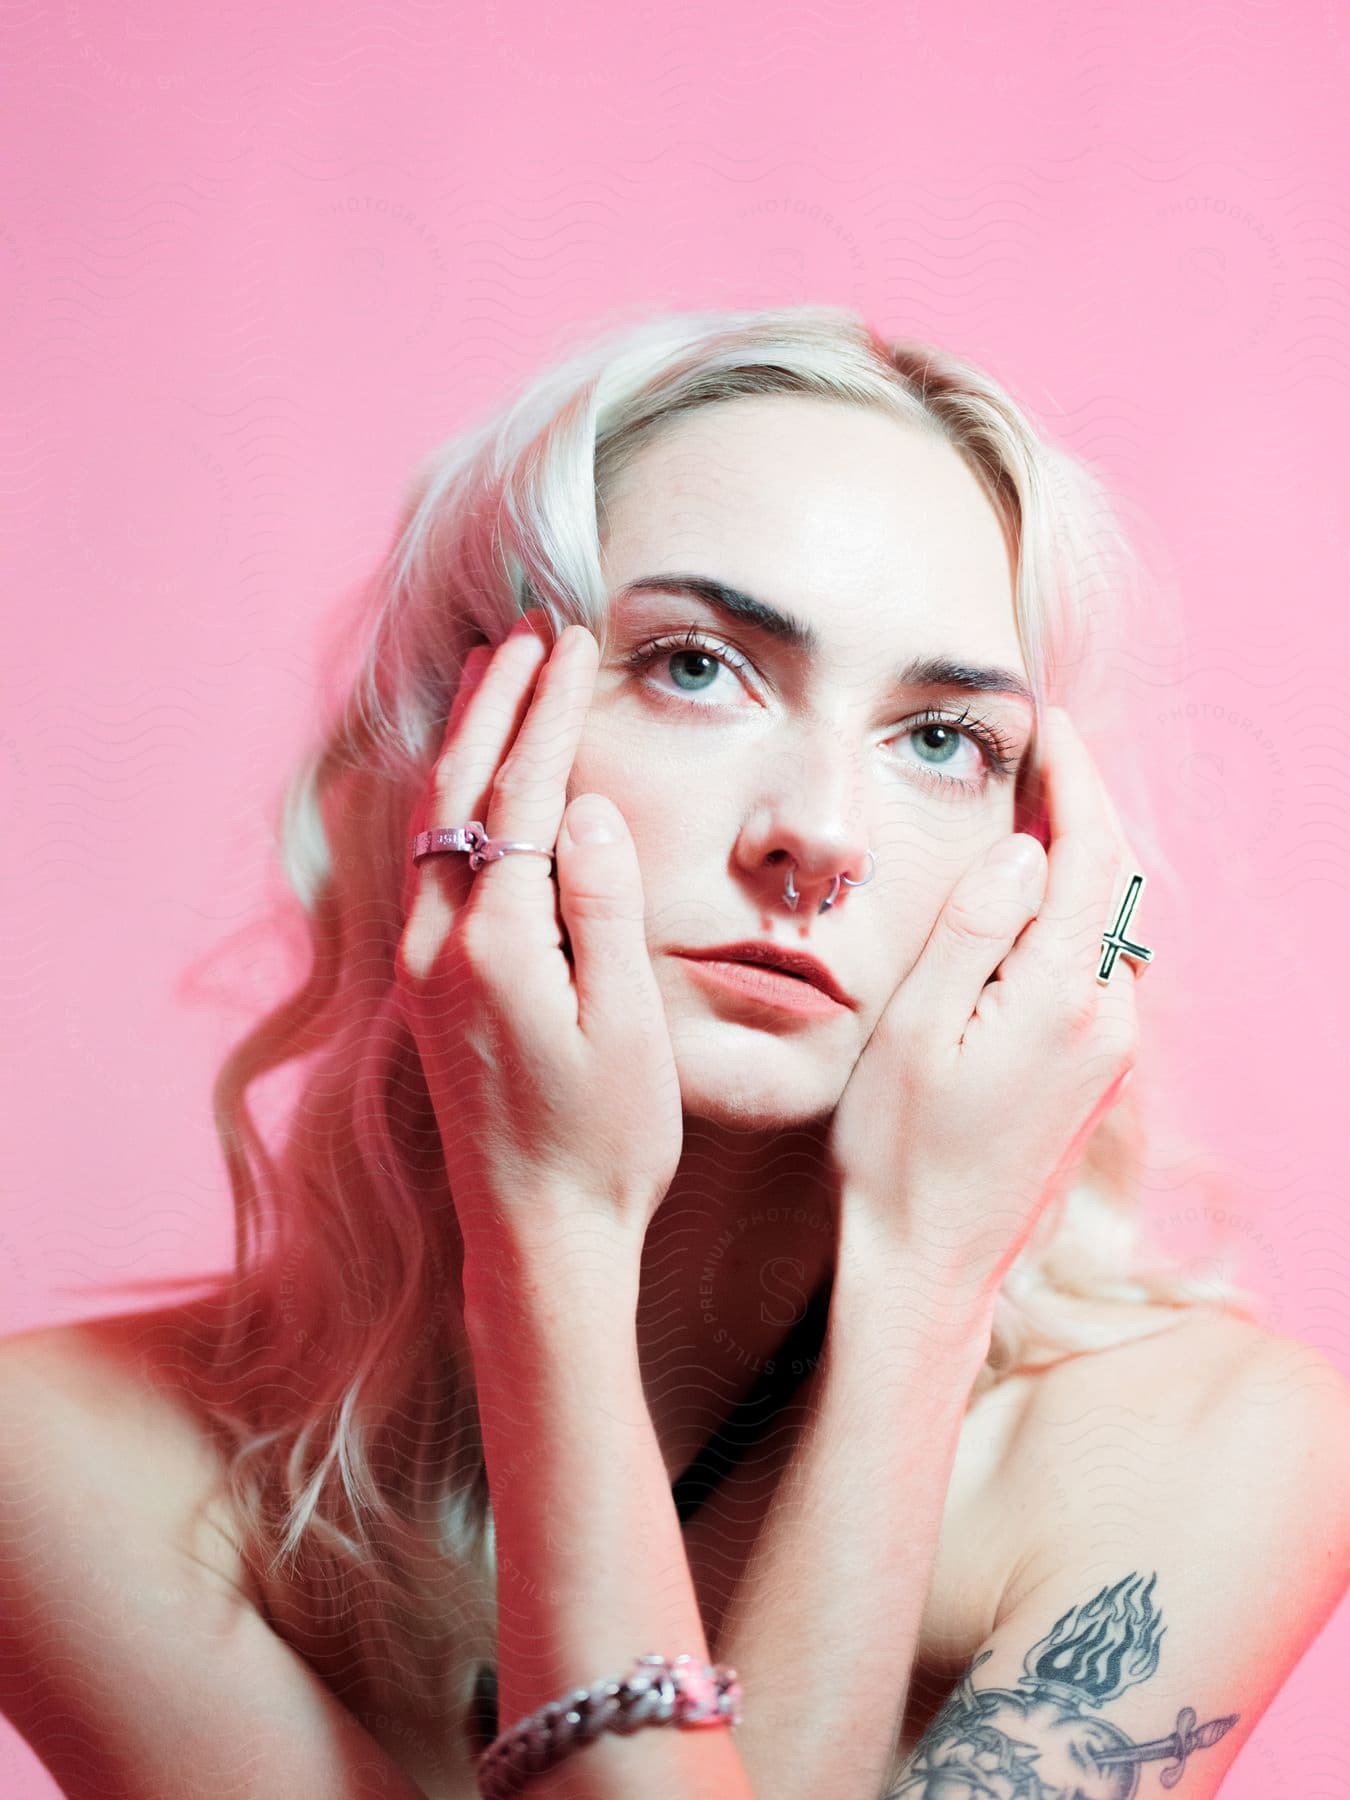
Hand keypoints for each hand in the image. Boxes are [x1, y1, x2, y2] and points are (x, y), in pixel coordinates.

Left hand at [394, 610, 683, 1275]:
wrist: (537, 1235)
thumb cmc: (605, 1142)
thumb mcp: (628, 1029)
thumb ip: (603, 911)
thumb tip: (590, 809)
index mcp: (497, 948)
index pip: (525, 798)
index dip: (550, 714)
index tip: (571, 643)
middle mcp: (439, 946)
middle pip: (459, 790)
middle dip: (496, 703)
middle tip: (527, 630)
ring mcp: (420, 965)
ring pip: (427, 821)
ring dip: (461, 739)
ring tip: (490, 672)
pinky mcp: (421, 985)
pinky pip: (422, 860)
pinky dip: (443, 796)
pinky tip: (459, 774)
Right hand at [826, 704, 1143, 1299]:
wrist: (929, 1261)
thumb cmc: (901, 1148)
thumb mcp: (917, 1025)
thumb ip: (977, 926)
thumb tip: (1027, 848)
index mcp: (1064, 997)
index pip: (1093, 853)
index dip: (1076, 778)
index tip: (1049, 724)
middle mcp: (1106, 1019)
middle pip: (1114, 881)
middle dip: (1083, 806)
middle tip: (1037, 753)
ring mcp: (1107, 1050)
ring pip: (1107, 923)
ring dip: (1076, 860)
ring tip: (1024, 813)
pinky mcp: (1092, 1072)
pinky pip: (1093, 965)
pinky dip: (1069, 915)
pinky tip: (1023, 907)